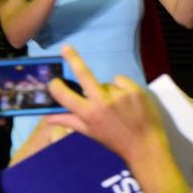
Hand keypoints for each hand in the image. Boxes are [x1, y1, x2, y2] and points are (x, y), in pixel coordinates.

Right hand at [48, 46, 168, 164]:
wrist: (145, 144)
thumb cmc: (115, 140)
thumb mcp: (90, 133)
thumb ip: (70, 121)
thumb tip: (47, 118)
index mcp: (89, 114)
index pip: (65, 96)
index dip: (56, 87)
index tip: (53, 81)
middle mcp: (102, 102)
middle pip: (84, 74)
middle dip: (73, 59)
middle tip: (66, 47)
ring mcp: (119, 94)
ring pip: (106, 83)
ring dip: (107, 91)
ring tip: (117, 107)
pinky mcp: (135, 89)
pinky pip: (121, 81)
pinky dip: (121, 87)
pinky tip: (127, 101)